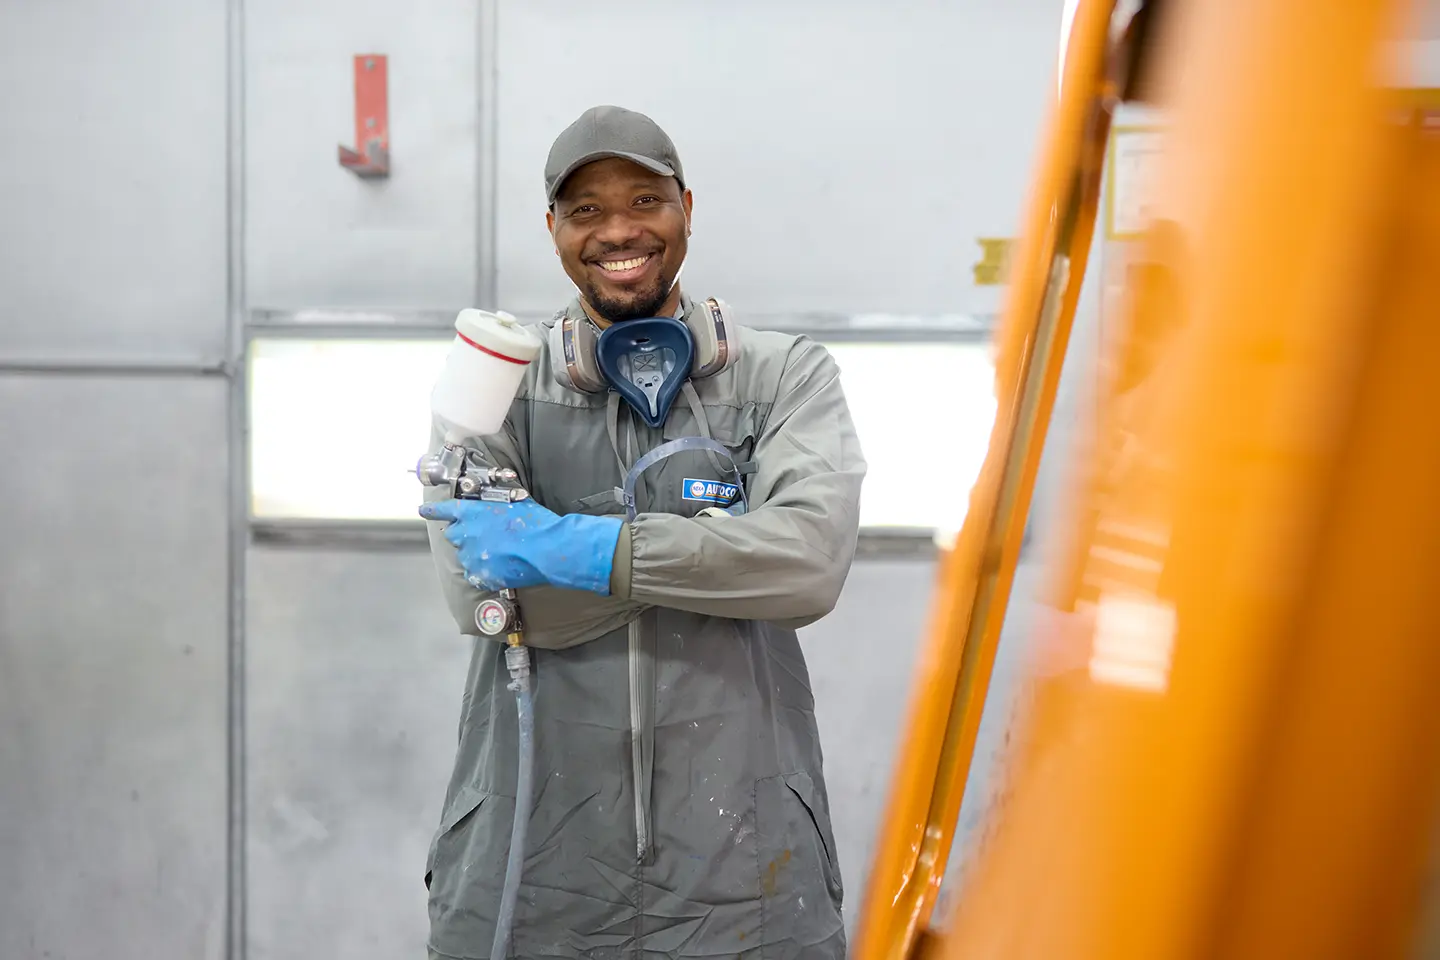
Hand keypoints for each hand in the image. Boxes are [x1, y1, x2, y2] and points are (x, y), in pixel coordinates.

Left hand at [419, 497, 622, 595]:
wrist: (547, 548)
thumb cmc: (536, 522)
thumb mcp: (515, 501)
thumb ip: (496, 503)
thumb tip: (494, 503)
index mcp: (472, 512)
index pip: (444, 509)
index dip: (433, 510)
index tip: (424, 510)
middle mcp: (466, 533)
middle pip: (454, 534)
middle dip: (464, 533)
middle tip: (483, 535)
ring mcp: (472, 556)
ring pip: (464, 554)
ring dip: (475, 552)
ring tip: (497, 552)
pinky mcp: (481, 574)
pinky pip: (474, 573)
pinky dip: (483, 571)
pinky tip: (499, 567)